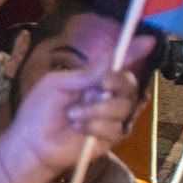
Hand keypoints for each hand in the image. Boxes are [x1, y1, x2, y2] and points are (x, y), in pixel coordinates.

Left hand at [0, 40, 152, 182]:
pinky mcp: (112, 137)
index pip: (118, 63)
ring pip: (122, 106)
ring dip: (96, 109)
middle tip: (101, 85)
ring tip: (72, 115)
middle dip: (116, 82)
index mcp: (94, 78)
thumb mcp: (59, 84)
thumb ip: (88, 73)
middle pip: (129, 84)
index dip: (134, 51)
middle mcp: (107, 95)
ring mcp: (111, 116)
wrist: (33, 142)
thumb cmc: (41, 109)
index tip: (149, 41)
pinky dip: (94, 126)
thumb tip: (114, 54)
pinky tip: (78, 128)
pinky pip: (115, 127)